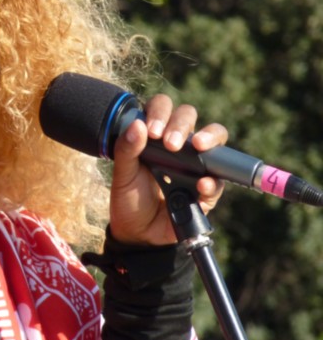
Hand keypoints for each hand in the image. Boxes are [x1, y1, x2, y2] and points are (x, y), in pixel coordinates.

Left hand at [108, 93, 228, 245]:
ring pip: (215, 139)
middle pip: (190, 116)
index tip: (151, 130)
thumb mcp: (122, 174)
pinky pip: (218, 181)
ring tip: (197, 147)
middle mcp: (179, 145)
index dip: (160, 112)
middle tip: (170, 143)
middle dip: (181, 124)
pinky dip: (211, 181)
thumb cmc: (130, 197)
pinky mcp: (207, 190)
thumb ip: (126, 150)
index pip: (163, 108)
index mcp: (155, 135)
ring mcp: (196, 165)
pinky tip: (200, 185)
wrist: (137, 232)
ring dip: (209, 138)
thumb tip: (137, 125)